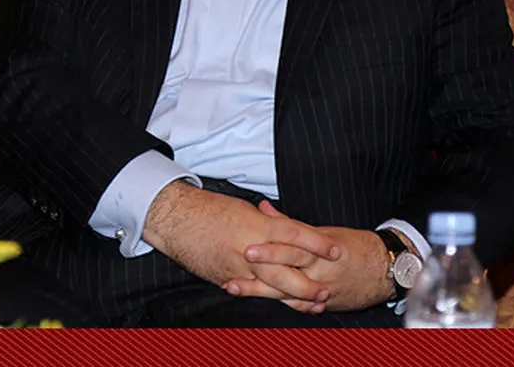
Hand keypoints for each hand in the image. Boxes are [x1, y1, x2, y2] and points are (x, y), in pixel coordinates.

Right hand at [142, 182, 339, 303]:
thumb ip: (268, 222)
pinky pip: (252, 292)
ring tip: (313, 304)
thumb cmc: (210, 209)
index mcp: (257, 227)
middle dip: (309, 284)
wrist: (176, 221)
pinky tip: (284, 304)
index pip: (296, 235)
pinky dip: (269, 299)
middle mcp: (250, 251)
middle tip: (327, 290)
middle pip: (288, 272)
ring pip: (272, 290)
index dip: (318, 244)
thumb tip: (286, 229)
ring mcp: (238, 269)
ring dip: (295, 299)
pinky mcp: (227, 280)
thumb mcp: (245, 210)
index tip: (336, 250)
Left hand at [222, 201, 395, 312]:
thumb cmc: (355, 245)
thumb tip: (263, 208)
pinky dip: (280, 305)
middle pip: (285, 275)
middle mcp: (319, 273)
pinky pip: (299, 307)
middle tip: (233, 276)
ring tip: (235, 288)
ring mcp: (321, 292)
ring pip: (287, 295)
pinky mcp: (324, 305)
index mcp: (319, 251)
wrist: (386, 269)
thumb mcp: (324, 231)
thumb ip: (290, 223)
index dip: (269, 250)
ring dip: (260, 292)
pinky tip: (259, 303)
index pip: (292, 249)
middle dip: (258, 277)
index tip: (247, 249)